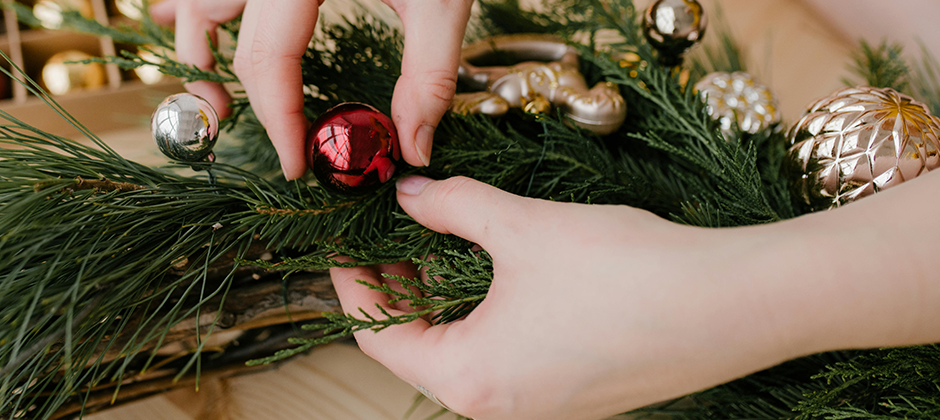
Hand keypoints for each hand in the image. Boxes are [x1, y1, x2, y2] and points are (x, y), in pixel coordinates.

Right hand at [151, 0, 472, 178]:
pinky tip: (200, 25)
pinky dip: (201, 4)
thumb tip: (412, 148)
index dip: (278, 122)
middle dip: (224, 86)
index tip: (296, 167)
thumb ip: (429, 73)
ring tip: (213, 81)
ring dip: (195, 38)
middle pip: (212, 27)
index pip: (269, 61)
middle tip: (247, 128)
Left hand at [331, 176, 817, 418]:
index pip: (378, 337)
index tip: (347, 240)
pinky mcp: (574, 398)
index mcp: (470, 380)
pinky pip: (504, 362)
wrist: (735, 306)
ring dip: (441, 304)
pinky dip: (483, 321)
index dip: (354, 284)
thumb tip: (409, 193)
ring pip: (462, 357)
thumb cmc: (627, 272)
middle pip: (416, 352)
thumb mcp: (522, 228)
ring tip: (438, 247)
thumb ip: (452, 208)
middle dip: (396, 291)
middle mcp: (499, 410)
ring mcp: (539, 411)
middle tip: (390, 237)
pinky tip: (495, 275)